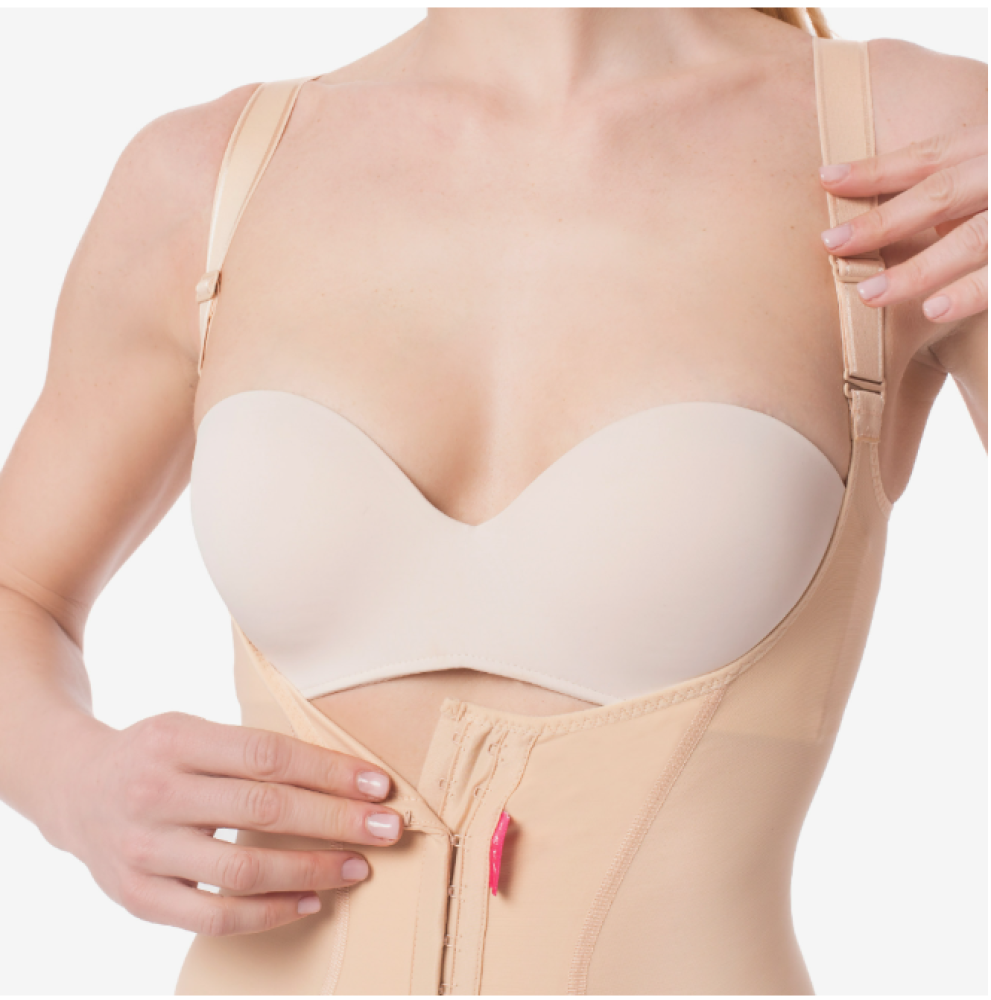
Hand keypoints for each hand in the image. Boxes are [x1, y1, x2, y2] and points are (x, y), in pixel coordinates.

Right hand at [52, 712, 402, 935]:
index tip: (378, 784)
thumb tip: (342, 775)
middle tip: (387, 829)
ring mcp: (143, 849)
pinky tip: (309, 902)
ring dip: (311, 870)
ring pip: (242, 869)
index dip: (329, 771)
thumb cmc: (155, 754)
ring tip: (358, 867)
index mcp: (175, 740)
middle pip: (263, 810)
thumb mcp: (192, 729)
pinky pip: (213, 916)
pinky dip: (268, 914)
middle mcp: (156, 793)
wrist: (72, 788)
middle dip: (336, 821)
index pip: (268, 756)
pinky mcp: (137, 897)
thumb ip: (251, 750)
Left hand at [818, 125, 987, 324]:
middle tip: (830, 244)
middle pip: (941, 194)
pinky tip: (933, 310)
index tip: (824, 178)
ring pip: (973, 238)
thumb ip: (956, 183)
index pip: (928, 157)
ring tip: (868, 294)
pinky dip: (971, 291)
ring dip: (918, 268)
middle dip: (882, 221)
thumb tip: (887, 212)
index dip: (876, 168)